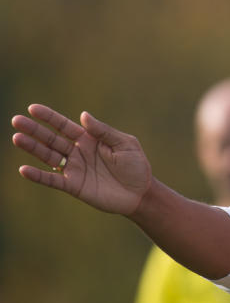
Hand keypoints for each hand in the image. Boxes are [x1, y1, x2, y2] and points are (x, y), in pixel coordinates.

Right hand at [11, 104, 152, 215]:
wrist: (141, 193)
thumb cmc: (136, 166)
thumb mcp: (125, 144)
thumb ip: (104, 131)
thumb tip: (83, 115)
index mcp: (90, 138)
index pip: (65, 126)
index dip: (49, 117)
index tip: (32, 108)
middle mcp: (78, 152)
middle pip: (52, 139)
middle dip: (34, 130)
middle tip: (16, 120)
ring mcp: (75, 169)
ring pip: (49, 156)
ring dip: (33, 148)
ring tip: (16, 138)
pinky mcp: (74, 186)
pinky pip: (52, 180)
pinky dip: (38, 176)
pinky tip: (23, 170)